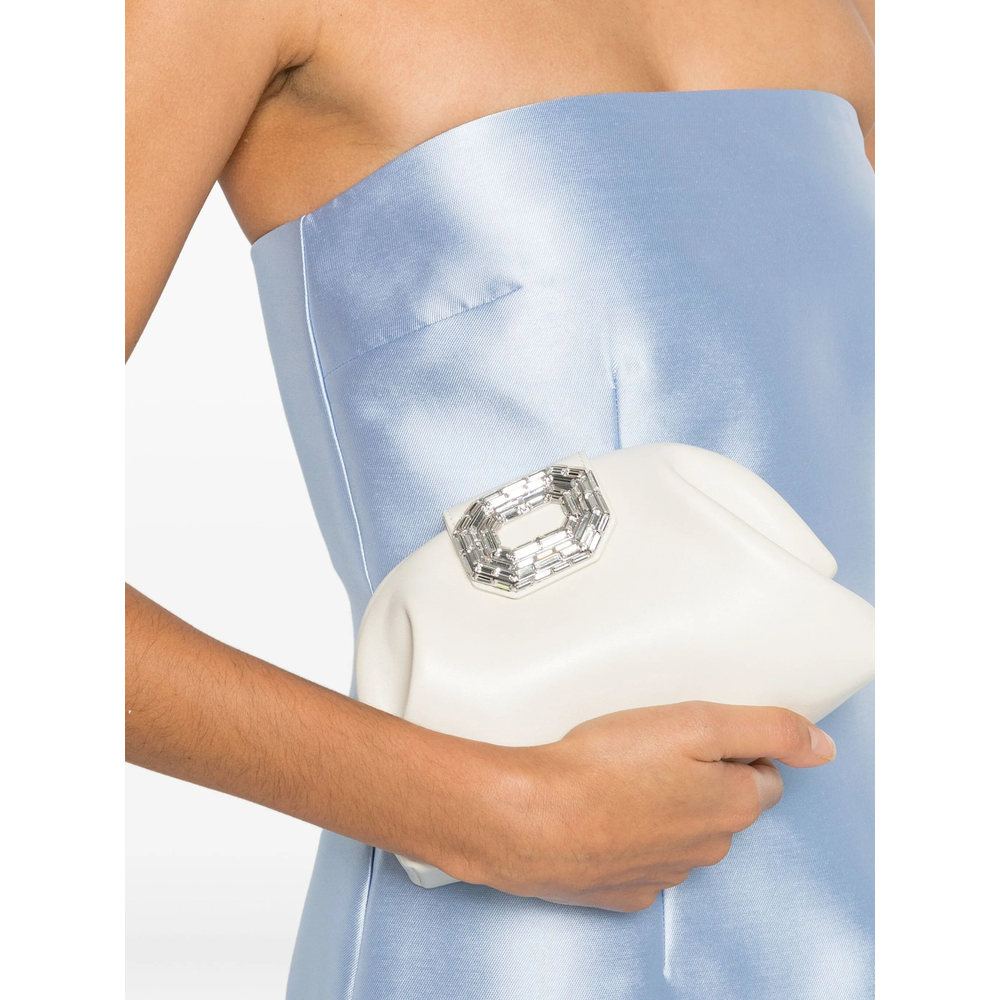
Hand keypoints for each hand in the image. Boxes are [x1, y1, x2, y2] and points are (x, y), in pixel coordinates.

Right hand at [445, 702, 834, 911]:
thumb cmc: (603, 767)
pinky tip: (602, 811)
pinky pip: (643, 858)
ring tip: (619, 774)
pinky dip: (631, 836)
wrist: (530, 820)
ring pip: (682, 832)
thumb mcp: (694, 723)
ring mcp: (664, 874)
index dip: (735, 747)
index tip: (696, 732)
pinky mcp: (622, 889)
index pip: (765, 773)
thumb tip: (821, 745)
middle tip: (654, 746)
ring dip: (664, 805)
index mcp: (732, 805)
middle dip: (701, 776)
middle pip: (725, 805)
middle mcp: (708, 847)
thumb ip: (766, 728)